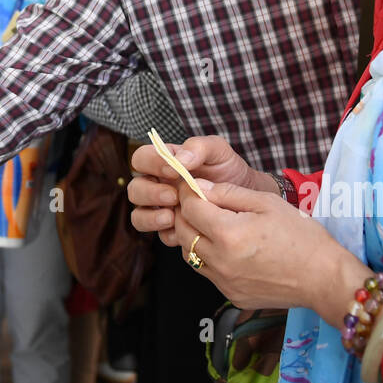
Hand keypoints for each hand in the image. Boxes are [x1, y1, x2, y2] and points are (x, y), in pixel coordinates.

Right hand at [127, 135, 275, 241]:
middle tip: (173, 196)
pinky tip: (185, 230)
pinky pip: (159, 235)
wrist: (246, 197)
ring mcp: (161, 209)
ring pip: (138, 215)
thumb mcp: (218, 151)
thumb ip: (198, 147)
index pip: (141, 158)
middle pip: (135, 189)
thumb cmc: (228, 170)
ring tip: (172, 217)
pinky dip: (168, 233)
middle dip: (150, 194)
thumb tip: (179, 160)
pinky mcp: (172, 230)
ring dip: (151, 217)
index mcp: (163, 163)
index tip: (173, 170)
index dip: (151, 163)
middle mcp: (157, 185)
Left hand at [173, 182, 368, 320]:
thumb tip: (200, 186)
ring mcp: (224, 282)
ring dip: (192, 236)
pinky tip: (225, 247)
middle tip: (197, 202)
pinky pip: (207, 272)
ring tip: (210, 224)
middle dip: (184, 213)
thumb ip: (229, 193)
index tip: (192, 185)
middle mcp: (220, 261)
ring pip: (189, 254)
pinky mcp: (231, 295)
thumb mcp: (266, 203)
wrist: (324, 278)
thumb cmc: (301, 236)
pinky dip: (208, 257)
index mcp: (228, 234)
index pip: (189, 208)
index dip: (188, 192)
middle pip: (182, 232)